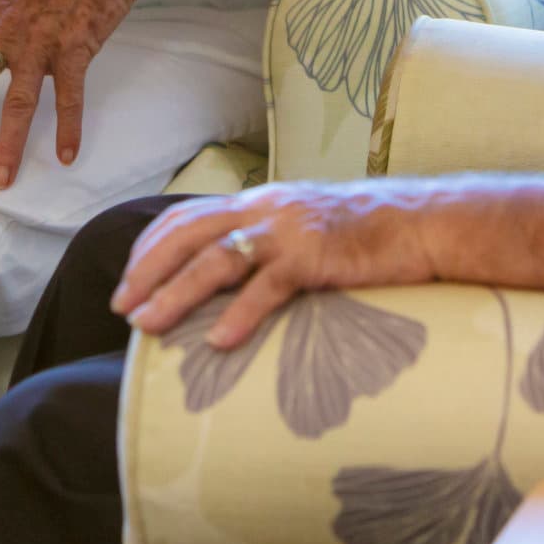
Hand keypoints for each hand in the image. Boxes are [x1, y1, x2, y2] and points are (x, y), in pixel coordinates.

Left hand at [110, 181, 437, 347]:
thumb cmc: (366, 232)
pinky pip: (266, 287)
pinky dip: (239, 315)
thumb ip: (268, 242)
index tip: (128, 278)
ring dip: (175, 294)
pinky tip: (218, 341)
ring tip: (149, 325)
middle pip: (187, 236)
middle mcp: (264, 209)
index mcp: (258, 202)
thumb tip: (233, 277)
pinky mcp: (314, 257)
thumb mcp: (305, 226)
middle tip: (121, 308)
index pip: (187, 217)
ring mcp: (287, 231)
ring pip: (214, 260)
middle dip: (147, 271)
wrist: (422, 223)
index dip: (151, 247)